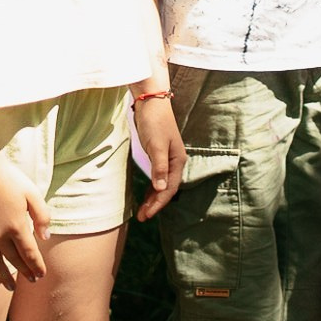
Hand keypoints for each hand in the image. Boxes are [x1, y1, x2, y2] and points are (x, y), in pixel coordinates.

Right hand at [0, 145, 49, 287]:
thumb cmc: (8, 179)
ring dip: (3, 277)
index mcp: (16, 226)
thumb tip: (45, 238)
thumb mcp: (32, 194)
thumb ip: (41, 216)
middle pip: (14, 260)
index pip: (29, 254)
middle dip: (24, 272)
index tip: (41, 276)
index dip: (36, 267)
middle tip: (32, 281)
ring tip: (11, 287)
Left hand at [132, 93, 184, 221]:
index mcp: (178, 161)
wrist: (151, 102)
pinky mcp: (159, 155)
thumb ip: (159, 168)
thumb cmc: (154, 123)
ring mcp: (167, 159)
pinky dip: (152, 188)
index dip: (159, 203)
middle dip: (155, 204)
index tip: (147, 215)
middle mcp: (175, 162)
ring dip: (153, 198)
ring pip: (162, 184)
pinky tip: (146, 195)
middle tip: (142, 218)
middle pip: (166, 189)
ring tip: (142, 212)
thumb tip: (161, 189)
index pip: (169, 188)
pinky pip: (157, 177)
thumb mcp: (156, 146)